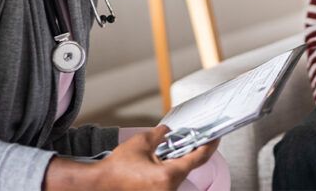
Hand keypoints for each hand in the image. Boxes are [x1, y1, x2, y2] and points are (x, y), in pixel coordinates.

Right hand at [45, 125, 218, 190]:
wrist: (100, 184)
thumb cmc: (117, 168)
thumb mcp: (141, 142)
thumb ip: (161, 134)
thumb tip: (169, 131)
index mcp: (168, 176)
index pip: (198, 158)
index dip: (209, 145)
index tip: (215, 138)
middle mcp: (169, 189)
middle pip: (188, 167)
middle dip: (189, 151)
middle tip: (189, 138)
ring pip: (179, 174)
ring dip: (177, 161)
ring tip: (168, 149)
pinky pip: (170, 180)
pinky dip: (170, 169)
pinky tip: (162, 160)